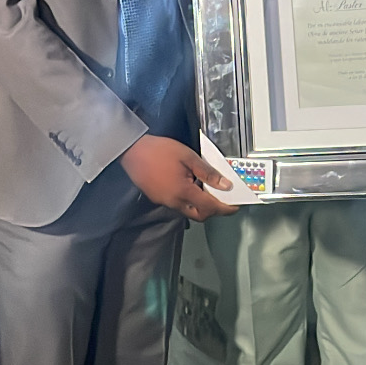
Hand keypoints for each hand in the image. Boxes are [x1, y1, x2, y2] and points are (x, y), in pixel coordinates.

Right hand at [120, 135, 234, 220]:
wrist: (130, 150)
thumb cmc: (159, 150)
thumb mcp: (188, 157)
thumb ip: (208, 172)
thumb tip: (225, 185)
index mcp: (183, 192)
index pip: (210, 207)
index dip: (225, 208)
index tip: (235, 206)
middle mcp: (173, 202)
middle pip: (199, 215)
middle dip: (213, 210)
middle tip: (223, 199)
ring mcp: (164, 201)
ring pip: (188, 210)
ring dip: (200, 204)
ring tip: (206, 187)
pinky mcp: (157, 197)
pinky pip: (177, 204)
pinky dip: (188, 199)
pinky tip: (190, 184)